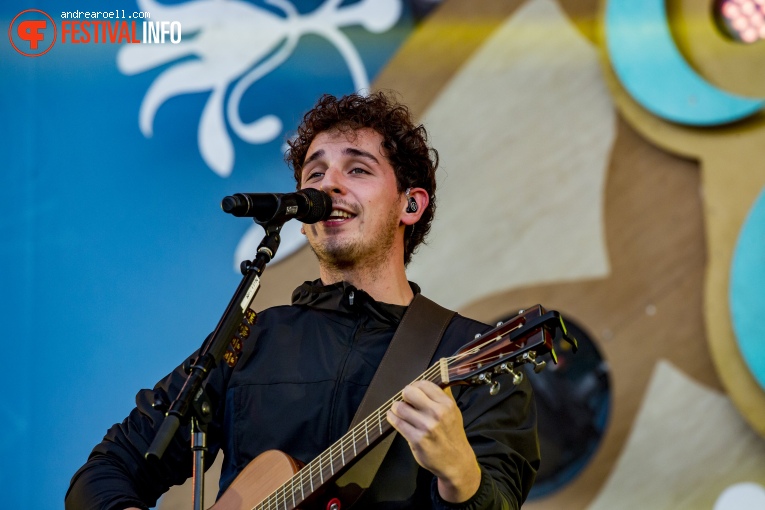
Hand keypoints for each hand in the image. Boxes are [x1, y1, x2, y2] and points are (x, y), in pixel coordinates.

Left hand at [386, 381, 480, 502]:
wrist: (456, 461)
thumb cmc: (452, 435)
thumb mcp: (453, 412)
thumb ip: (442, 396)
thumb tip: (430, 380)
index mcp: (447, 404)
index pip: (423, 384)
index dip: (415, 387)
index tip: (413, 393)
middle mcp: (437, 413)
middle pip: (409, 392)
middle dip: (404, 396)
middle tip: (406, 402)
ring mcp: (426, 427)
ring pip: (399, 407)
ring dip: (396, 408)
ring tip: (399, 412)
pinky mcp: (416, 439)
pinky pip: (397, 422)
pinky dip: (392, 418)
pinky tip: (394, 418)